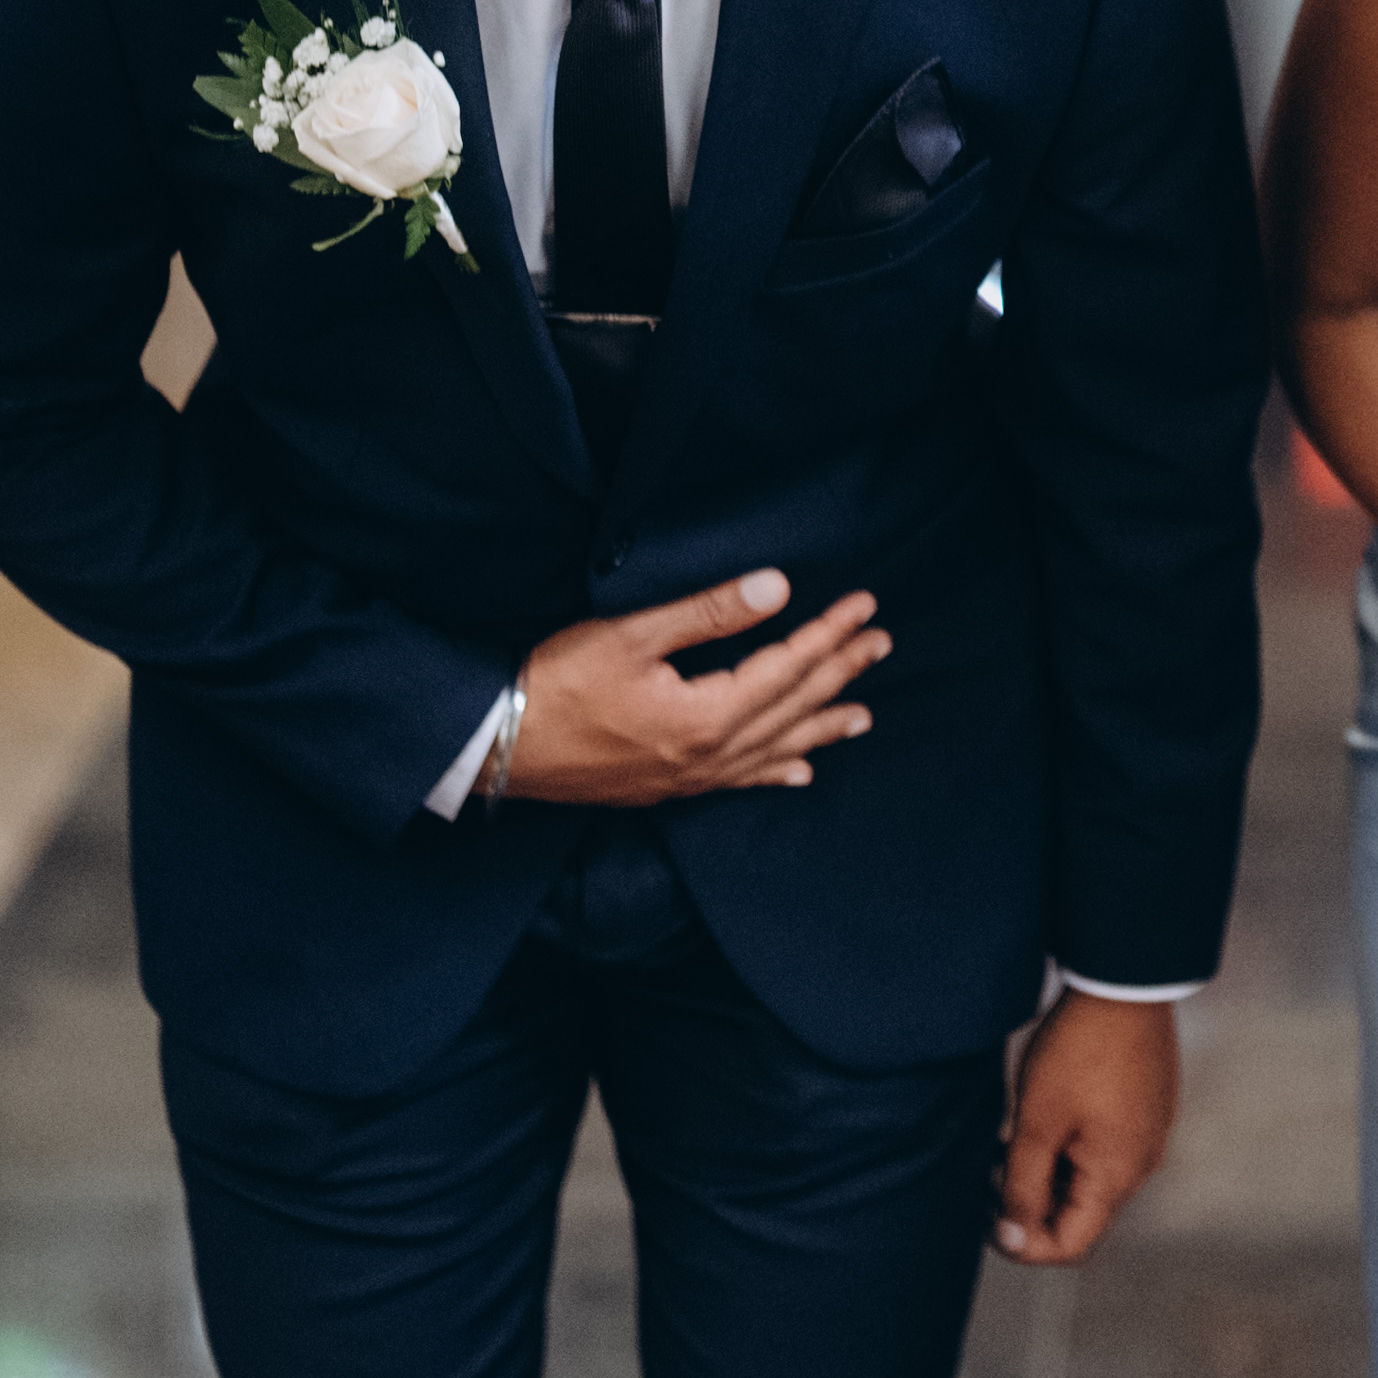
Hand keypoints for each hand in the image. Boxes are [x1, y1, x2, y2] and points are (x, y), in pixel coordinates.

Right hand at [498, 569, 887, 805]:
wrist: (497, 745)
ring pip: (774, 751)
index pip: (787, 668)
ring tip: (863, 715)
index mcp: (706, 716)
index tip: (865, 607)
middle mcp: (709, 757)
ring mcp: (689, 779)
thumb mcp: (632, 635)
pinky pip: (739, 782)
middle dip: (839, 674)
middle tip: (881, 645)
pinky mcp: (667, 788)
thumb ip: (709, 613)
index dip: (829, 635)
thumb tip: (778, 588)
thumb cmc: (555, 683)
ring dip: (821, 727)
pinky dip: (775, 772)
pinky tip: (799, 771)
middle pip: (791, 710)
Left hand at [994, 992, 1177, 1264]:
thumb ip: (1023, 1189)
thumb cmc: (1079, 1049)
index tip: (989, 1216)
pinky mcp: (1145, 1110)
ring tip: (1013, 1137)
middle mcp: (1140, 1164)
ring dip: (1047, 1172)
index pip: (1071, 1246)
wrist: (1122, 984)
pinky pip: (1104, 1149)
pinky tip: (1042, 1115)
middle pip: (1080, 1214)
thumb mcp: (1036, 1124)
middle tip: (993, 1167)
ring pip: (1089, 1181)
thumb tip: (1013, 1240)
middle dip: (1031, 1202)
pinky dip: (1068, 1147)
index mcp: (1117, 1176)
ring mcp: (1147, 1136)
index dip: (1025, 1244)